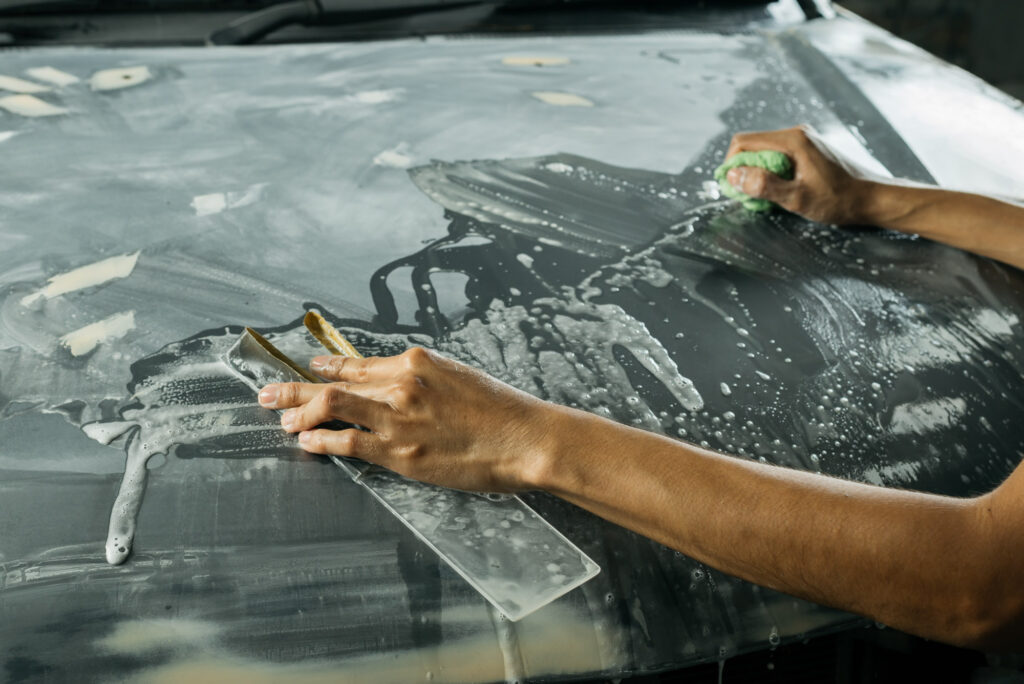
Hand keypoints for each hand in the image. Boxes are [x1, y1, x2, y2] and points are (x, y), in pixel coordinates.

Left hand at [257, 348, 555, 491]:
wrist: (525, 438)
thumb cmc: (500, 411)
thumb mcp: (458, 378)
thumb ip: (422, 379)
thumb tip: (394, 383)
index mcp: (416, 362)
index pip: (357, 363)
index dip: (326, 367)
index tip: (309, 369)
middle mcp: (401, 383)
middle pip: (333, 382)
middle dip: (293, 387)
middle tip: (267, 392)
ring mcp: (397, 416)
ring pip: (330, 406)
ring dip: (298, 411)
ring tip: (279, 418)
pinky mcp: (399, 451)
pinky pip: (347, 442)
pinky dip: (320, 441)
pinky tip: (307, 442)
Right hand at [725, 125, 872, 223]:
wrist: (872, 197)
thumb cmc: (839, 199)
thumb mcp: (798, 198)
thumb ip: (765, 185)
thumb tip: (734, 176)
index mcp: (793, 140)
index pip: (744, 142)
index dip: (730, 165)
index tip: (731, 188)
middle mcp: (796, 134)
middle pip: (752, 146)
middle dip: (742, 171)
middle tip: (746, 196)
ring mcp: (803, 140)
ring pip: (764, 152)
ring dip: (756, 174)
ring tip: (763, 197)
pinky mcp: (808, 150)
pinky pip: (778, 157)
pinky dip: (770, 173)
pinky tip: (779, 192)